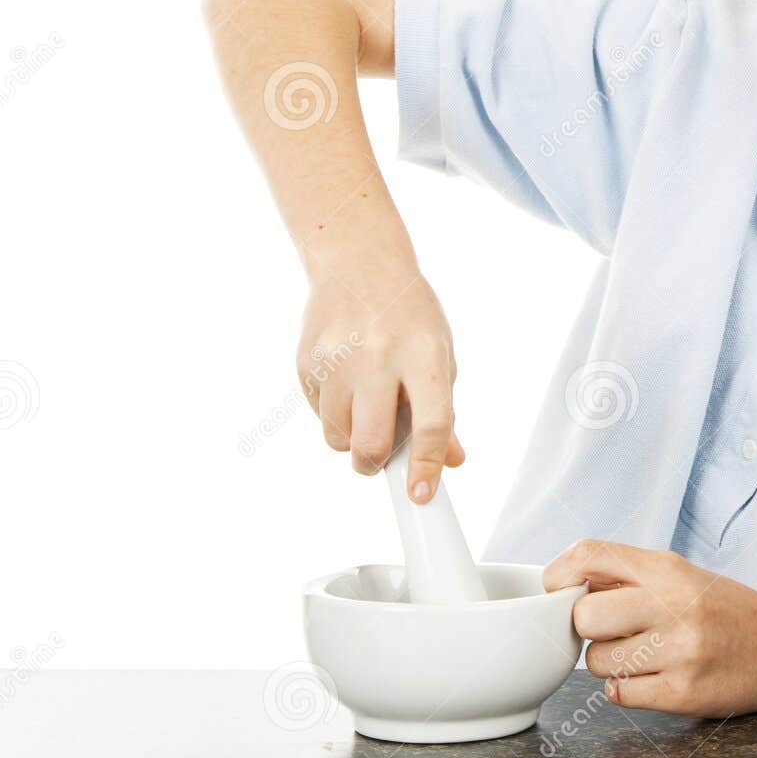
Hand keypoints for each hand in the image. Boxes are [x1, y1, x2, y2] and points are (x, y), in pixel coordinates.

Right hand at [298, 260, 463, 501]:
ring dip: (353, 437)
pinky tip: (346, 382)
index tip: (420, 494)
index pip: (431, 423)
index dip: (426, 465)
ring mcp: (336, 359)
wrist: (359, 263)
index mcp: (423, 354)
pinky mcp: (306, 362)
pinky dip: (333, 412)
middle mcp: (378, 357)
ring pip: (338, 437)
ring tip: (366, 404)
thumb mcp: (440, 353)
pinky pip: (317, 415)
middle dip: (375, 463)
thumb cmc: (408, 313)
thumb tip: (451, 460)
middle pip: (371, 442)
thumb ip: (443, 409)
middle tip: (381, 456)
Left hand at [543, 541, 756, 716]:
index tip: (555, 588)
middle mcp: (674, 605)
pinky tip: (649, 677)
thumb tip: (561, 581)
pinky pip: (619, 694)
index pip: (591, 554)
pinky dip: (624, 688)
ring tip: (638, 654)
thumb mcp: (679, 574)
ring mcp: (679, 651)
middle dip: (586, 626)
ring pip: (597, 661)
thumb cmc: (722, 609)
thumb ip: (626, 575)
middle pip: (583, 615)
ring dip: (607, 662)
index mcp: (668, 568)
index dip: (559, 572)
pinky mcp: (683, 692)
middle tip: (607, 629)